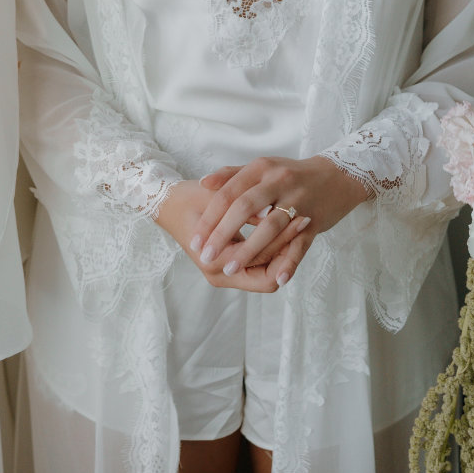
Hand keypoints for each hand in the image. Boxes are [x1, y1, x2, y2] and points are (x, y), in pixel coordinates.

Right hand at [154, 179, 306, 291]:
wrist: (168, 203)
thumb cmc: (188, 198)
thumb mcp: (216, 198)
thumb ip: (243, 210)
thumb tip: (272, 212)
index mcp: (215, 262)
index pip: (262, 264)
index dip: (283, 243)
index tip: (299, 217)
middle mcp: (221, 274)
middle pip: (268, 274)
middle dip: (288, 249)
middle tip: (305, 220)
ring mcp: (225, 271)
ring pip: (266, 271)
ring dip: (283, 249)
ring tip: (301, 221)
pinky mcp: (229, 263)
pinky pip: (259, 264)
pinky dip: (274, 249)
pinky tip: (287, 227)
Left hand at [190, 155, 371, 286]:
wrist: (338, 175)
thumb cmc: (291, 174)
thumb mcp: (262, 167)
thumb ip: (232, 175)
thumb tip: (204, 183)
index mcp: (261, 169)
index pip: (228, 194)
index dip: (210, 217)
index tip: (195, 239)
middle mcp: (278, 181)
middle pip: (244, 207)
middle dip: (222, 234)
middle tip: (205, 255)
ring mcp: (298, 200)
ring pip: (269, 227)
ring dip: (248, 250)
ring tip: (229, 269)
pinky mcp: (314, 219)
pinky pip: (300, 243)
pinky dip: (289, 261)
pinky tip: (278, 278)